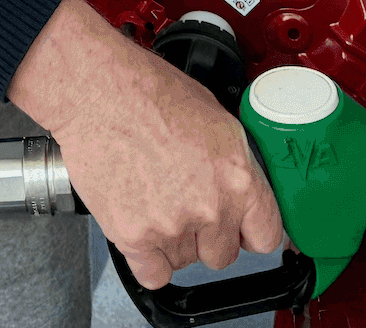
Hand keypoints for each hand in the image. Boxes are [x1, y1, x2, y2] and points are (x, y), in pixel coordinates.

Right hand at [10, 0, 283, 288]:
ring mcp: (173, 225)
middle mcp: (211, 206)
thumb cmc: (149, 92)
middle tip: (184, 204)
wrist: (98, 91)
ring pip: (186, 261)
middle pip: (223, 254)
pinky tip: (142, 229)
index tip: (239, 229)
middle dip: (207, 235)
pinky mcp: (135, 237)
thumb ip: (235, 166)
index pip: (266, 235)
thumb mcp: (216, 118)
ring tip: (153, 200)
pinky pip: (153, 274)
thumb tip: (246, 193)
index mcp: (237, 176)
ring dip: (174, 242)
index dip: (250, 232)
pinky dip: (148, 260)